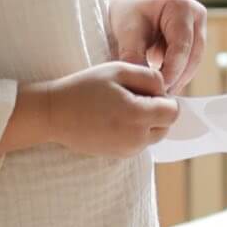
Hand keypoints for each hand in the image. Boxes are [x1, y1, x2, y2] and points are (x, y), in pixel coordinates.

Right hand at [42, 62, 179, 157]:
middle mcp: (136, 137)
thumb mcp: (118, 70)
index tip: (146, 90)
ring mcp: (128, 150)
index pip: (173, 112)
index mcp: (137, 114)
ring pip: (154, 136)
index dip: (165, 98)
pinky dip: (135, 132)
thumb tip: (166, 91)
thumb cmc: (84, 87)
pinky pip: (140, 143)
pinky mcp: (119, 156)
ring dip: (147, 122)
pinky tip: (115, 119)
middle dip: (158, 111)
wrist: (54, 114)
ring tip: (122, 107)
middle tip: (132, 97)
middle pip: (166, 126)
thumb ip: (150, 77)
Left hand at [108, 0, 206, 94]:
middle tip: (159, 97)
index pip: (182, 45)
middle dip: (176, 78)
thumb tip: (146, 84)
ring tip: (159, 95)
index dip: (172, 70)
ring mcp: (199, 29)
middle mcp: (196, 17)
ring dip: (178, 80)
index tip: (158, 89)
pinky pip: (189, 65)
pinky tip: (162, 88)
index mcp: (182, 7)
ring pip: (193, 63)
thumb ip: (135, 56)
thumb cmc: (126, 14)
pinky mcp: (195, 43)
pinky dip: (176, 77)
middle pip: (192, 56)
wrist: (126, 8)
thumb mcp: (127, 31)